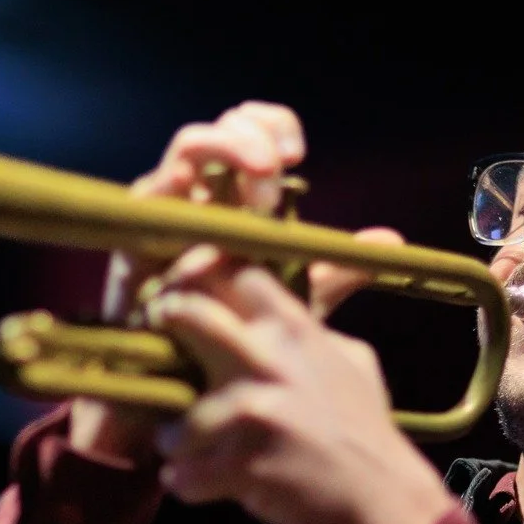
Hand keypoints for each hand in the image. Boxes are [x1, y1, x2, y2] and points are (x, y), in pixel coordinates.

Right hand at [73, 102, 307, 462]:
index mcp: (235, 200)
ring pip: (182, 153)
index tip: (298, 154)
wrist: (182, 396)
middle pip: (217, 130)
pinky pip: (143, 201)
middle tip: (275, 170)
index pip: (252, 134)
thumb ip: (334, 271)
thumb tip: (392, 241)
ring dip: (220, 153)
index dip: (274, 127)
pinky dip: (166, 188)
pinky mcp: (132, 244)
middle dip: (248, 137)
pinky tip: (187, 190)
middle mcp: (198, 198)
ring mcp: (163, 217)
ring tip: (253, 186)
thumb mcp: (290, 302)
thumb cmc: (232, 341)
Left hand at [145, 249, 458, 523]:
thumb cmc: (365, 427)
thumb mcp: (352, 359)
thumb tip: (287, 306)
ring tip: (185, 449)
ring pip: (175, 417)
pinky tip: (197, 482)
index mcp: (295, 331)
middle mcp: (269, 361)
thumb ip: (312, 330)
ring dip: (174, 437)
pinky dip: (186, 482)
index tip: (190, 291)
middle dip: (165, 322)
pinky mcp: (241, 464)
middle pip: (189, 314)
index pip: (238, 275)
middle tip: (152, 344)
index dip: (208, 278)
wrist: (383, 494)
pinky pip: (183, 473)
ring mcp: (253, 413)